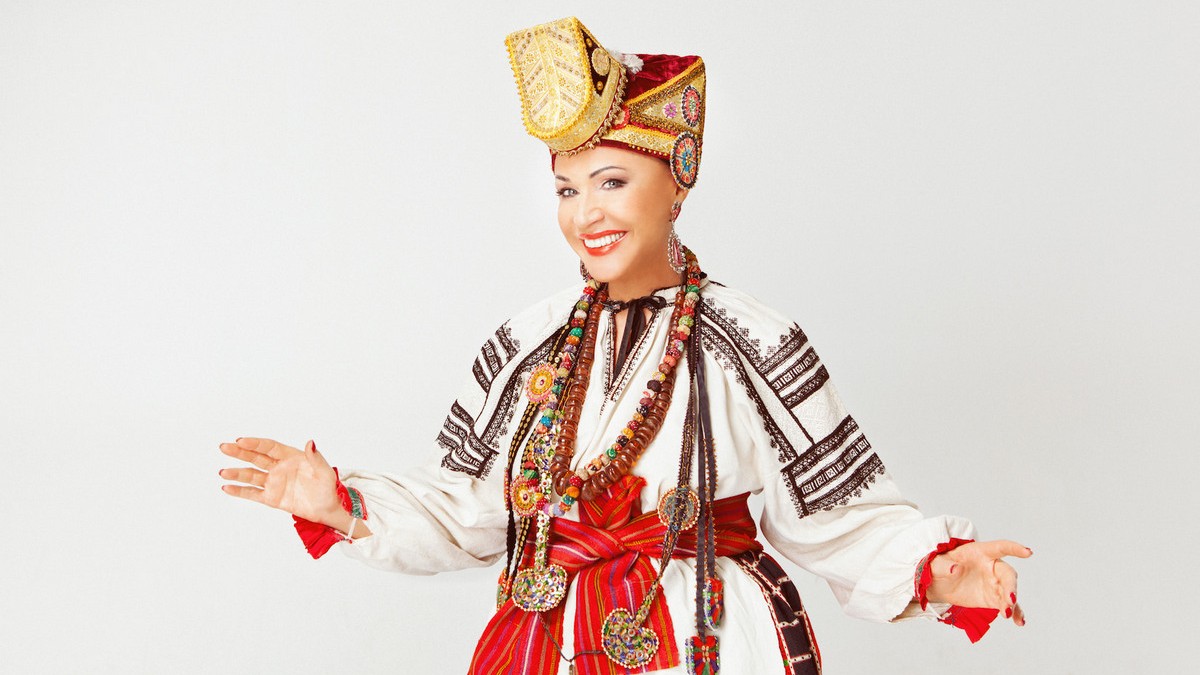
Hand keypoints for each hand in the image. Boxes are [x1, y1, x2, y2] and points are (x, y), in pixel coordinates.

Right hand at [218, 437, 342, 526]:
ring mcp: (274, 482)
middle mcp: (279, 467)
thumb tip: (310, 442)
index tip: (241, 440)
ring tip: (223, 472)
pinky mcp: (271, 498)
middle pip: (256, 458)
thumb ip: (316, 458)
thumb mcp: (325, 472)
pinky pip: (253, 493)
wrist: (327, 508)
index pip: (270, 447)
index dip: (255, 443)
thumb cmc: (327, 487)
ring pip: (252, 475)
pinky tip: (227, 487)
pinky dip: (240, 491)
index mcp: (291, 456)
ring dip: (237, 473)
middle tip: (224, 447)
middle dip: (239, 452)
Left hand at [925, 539, 1030, 626]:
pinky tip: (1019, 621)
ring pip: (1010, 591)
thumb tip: (955, 568)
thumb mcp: (936, 564)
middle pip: (1007, 574)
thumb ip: (944, 565)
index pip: (1000, 547)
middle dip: (1011, 587)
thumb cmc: (938, 567)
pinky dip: (1015, 613)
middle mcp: (992, 566)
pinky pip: (1008, 605)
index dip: (1014, 548)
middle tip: (1010, 600)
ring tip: (1008, 615)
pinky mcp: (993, 598)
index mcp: (980, 552)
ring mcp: (994, 583)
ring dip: (1012, 603)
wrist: (938, 584)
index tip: (1028, 552)